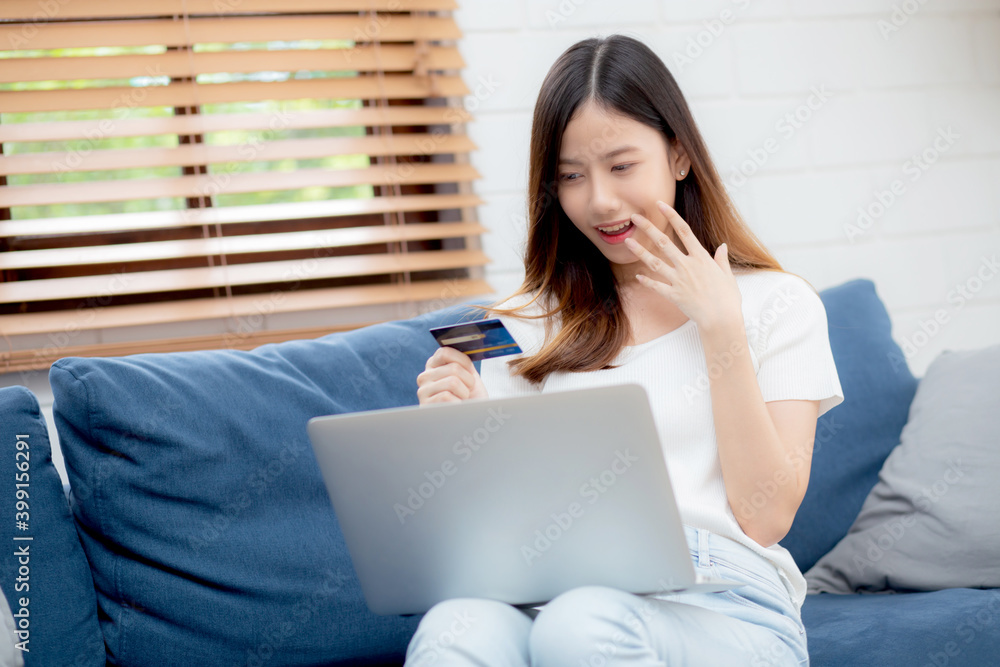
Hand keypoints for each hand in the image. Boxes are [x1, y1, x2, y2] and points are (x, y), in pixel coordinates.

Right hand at [416, 346, 488, 403]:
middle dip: (468, 381)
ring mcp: (422, 391)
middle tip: (467, 391)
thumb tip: (467, 343)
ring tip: (461, 399)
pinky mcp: (424, 406)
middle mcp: (424, 377)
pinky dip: (458, 403)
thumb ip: (465, 361)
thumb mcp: (469, 376)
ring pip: (452, 382)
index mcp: (434, 366)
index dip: (463, 361)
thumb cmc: (471, 399)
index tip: (470, 371)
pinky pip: (447, 397)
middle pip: (453, 368)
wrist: (471, 420)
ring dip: (464, 393)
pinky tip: (455, 408)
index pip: (445, 352)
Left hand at [624, 200, 742, 334]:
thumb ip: (721, 260)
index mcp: (701, 257)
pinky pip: (656, 286)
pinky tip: (638, 276)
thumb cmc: (728, 298)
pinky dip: (646, 281)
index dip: (671, 216)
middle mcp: (687, 266)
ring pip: (655, 262)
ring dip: (639, 252)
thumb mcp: (727, 275)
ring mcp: (678, 280)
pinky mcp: (673, 295)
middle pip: (664, 242)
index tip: (659, 204)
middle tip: (634, 217)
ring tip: (627, 242)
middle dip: (648, 228)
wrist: (721, 319)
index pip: (684, 231)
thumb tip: (722, 247)